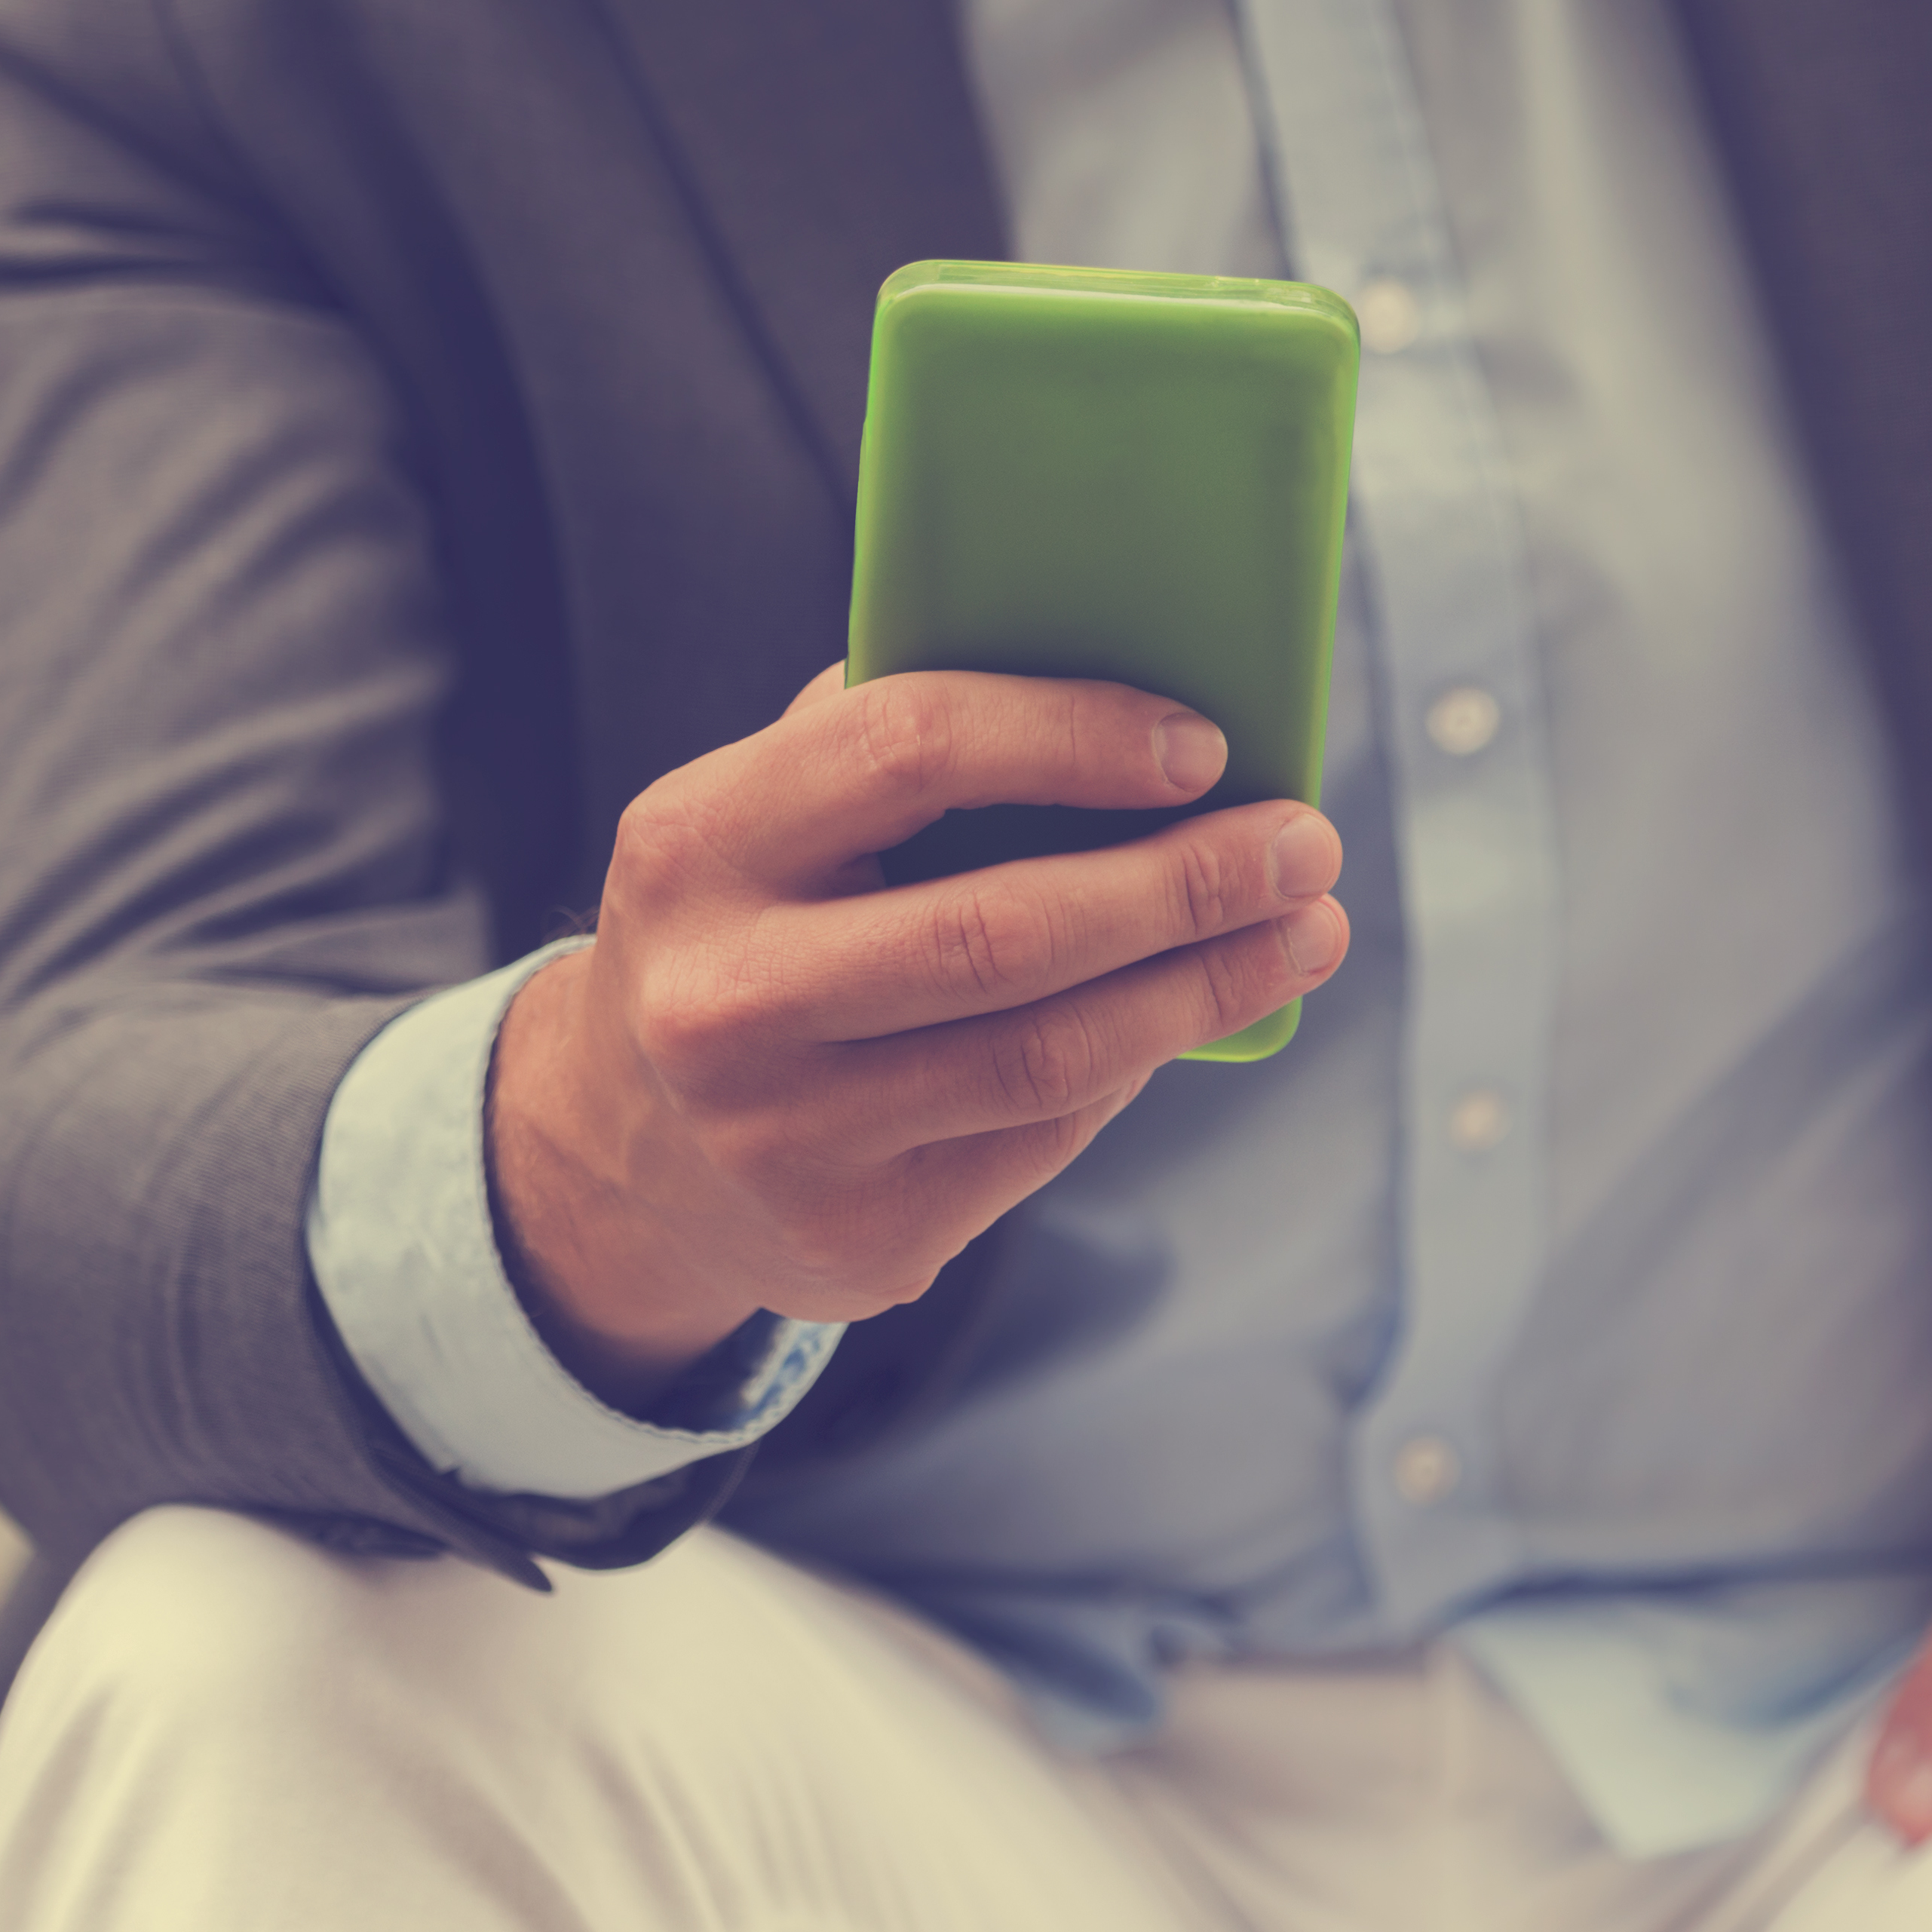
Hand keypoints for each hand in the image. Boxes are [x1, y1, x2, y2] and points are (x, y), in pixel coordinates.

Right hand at [492, 663, 1347, 1403]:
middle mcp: (725, 1000)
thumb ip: (893, 738)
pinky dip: (1137, 1063)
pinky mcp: (860, 1240)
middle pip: (1006, 931)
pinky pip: (1044, 1139)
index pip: (909, 749)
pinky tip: (1194, 1012)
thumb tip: (1132, 692)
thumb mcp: (759, 815)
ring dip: (1208, 988)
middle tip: (1307, 845)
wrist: (624, 1147)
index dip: (1074, 737)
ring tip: (1306, 933)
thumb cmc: (747, 925)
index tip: (1205, 745)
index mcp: (695, 845)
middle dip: (1188, 884)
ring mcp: (787, 1138)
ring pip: (1050, 1055)